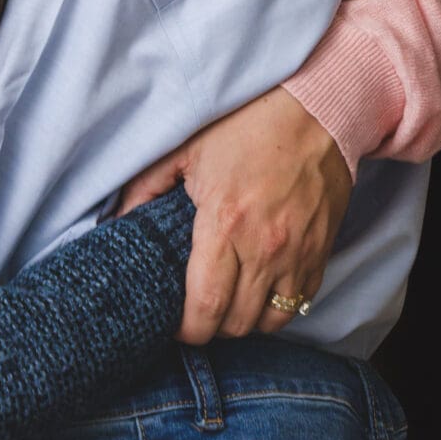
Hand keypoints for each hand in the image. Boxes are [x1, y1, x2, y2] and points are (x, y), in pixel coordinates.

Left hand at [118, 91, 353, 342]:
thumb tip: (119, 222)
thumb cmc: (248, 125)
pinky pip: (300, 303)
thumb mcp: (186, 147)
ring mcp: (298, 254)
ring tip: (226, 302)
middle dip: (210, 326)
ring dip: (244, 320)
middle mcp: (265, 248)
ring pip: (269, 322)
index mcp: (225, 223)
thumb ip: (146, 188)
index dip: (186, 329)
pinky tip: (259, 289)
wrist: (317, 110)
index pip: (205, 306)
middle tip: (195, 311)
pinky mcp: (321, 253)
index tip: (173, 324)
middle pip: (236, 323)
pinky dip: (277, 307)